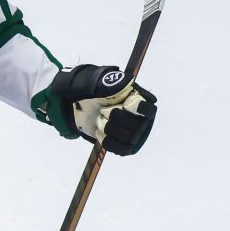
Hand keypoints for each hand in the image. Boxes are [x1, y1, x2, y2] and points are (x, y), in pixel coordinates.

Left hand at [35, 64, 157, 154]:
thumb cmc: (92, 91)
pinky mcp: (125, 145)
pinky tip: (100, 132)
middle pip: (137, 124)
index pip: (149, 109)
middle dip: (117, 118)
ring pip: (129, 138)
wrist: (80, 106)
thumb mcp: (98, 81)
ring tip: (101, 120)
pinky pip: (122, 149)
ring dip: (110, 129)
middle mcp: (141, 117)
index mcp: (139, 99)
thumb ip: (111, 81)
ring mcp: (134, 133)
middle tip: (103, 111)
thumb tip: (125, 83)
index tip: (127, 105)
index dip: (141, 109)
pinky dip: (109, 142)